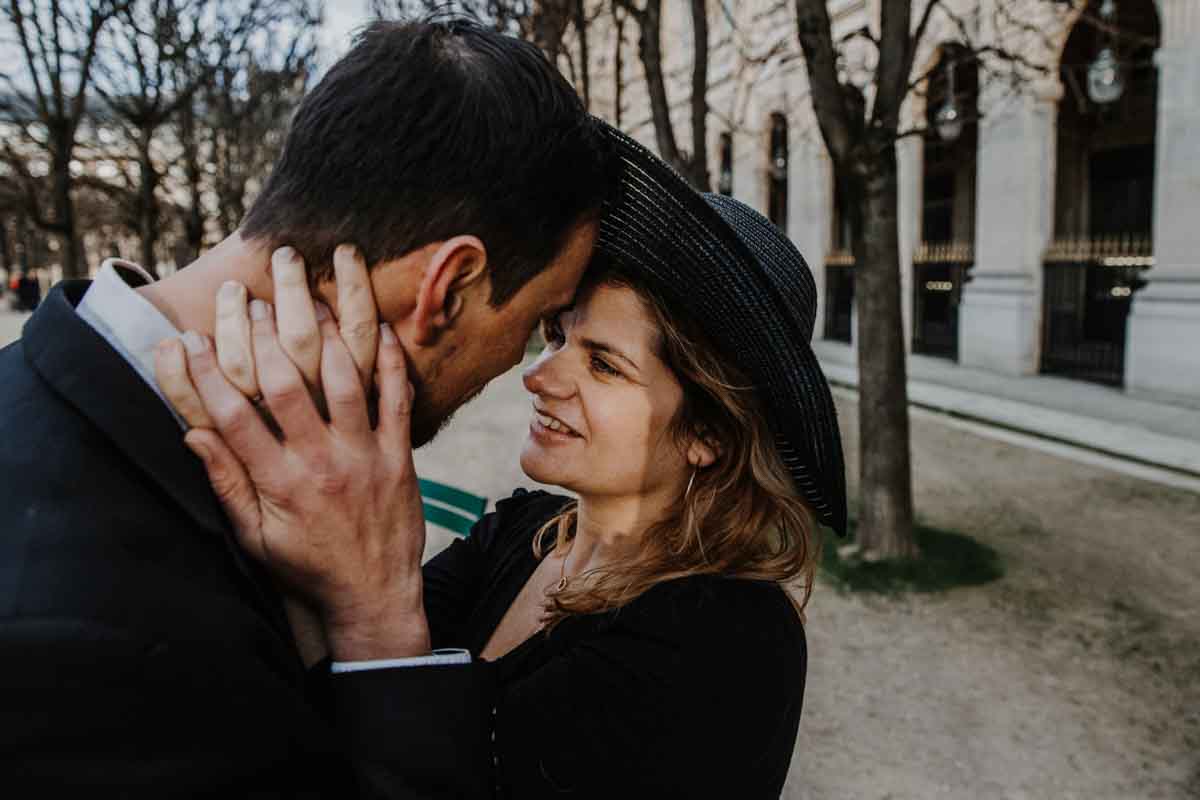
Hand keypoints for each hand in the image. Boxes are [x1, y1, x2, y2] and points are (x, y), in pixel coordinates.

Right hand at [155, 247, 429, 661]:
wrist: (374, 595)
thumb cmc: (306, 565)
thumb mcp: (255, 538)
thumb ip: (226, 485)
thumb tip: (192, 435)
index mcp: (278, 483)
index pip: (231, 418)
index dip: (204, 376)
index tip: (185, 339)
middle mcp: (320, 462)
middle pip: (285, 385)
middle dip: (260, 335)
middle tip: (244, 295)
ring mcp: (364, 456)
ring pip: (342, 381)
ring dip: (324, 334)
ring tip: (306, 295)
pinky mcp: (400, 456)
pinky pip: (397, 400)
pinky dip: (391, 363)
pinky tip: (380, 328)